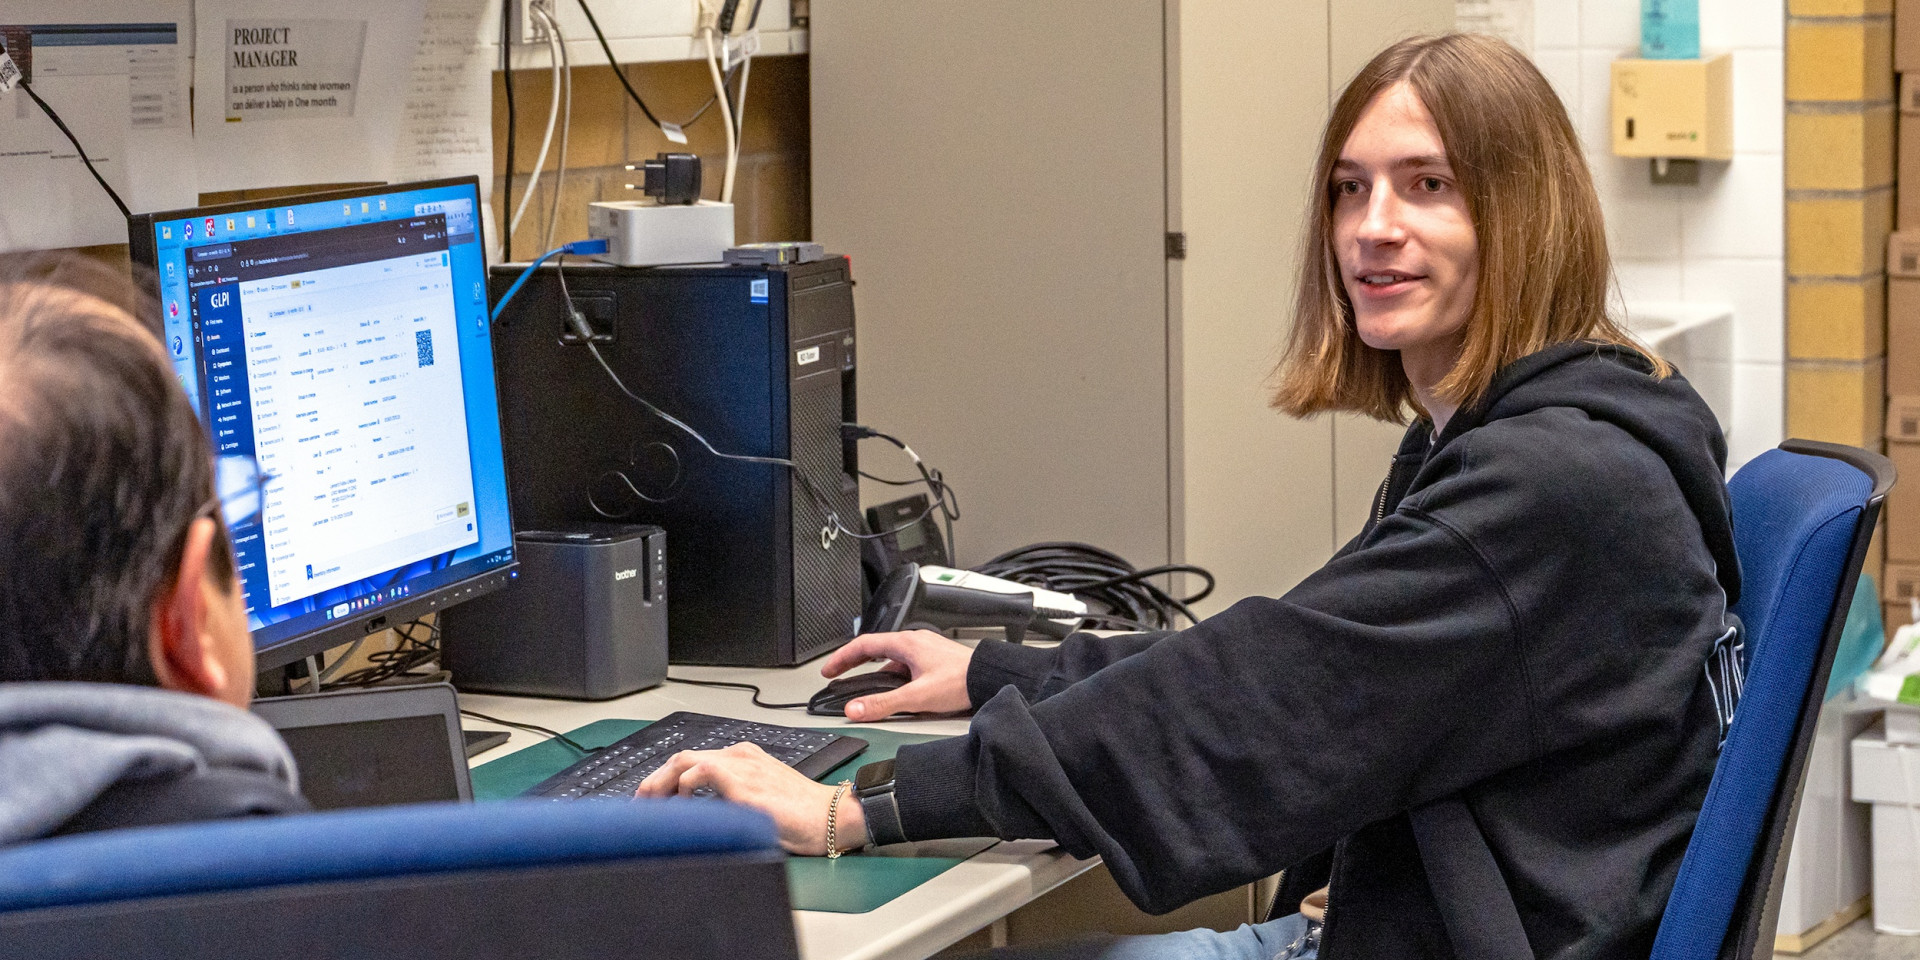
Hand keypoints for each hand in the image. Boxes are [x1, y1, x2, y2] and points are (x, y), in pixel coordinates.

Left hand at [634, 742, 867, 855]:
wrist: (833, 817)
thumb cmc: (804, 815)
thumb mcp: (760, 802)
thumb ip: (731, 799)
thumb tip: (697, 815)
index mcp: (744, 759)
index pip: (694, 761)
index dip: (666, 779)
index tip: (652, 800)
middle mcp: (740, 757)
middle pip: (683, 756)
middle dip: (654, 780)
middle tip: (639, 804)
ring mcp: (742, 767)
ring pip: (685, 761)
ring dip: (660, 783)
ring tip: (649, 805)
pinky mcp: (744, 785)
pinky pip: (700, 775)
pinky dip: (681, 787)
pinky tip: (679, 805)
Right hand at [820, 630, 974, 720]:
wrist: (990, 678)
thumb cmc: (961, 681)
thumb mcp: (916, 696)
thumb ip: (883, 704)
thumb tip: (855, 709)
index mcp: (906, 643)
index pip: (863, 645)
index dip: (841, 657)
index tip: (828, 670)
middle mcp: (914, 642)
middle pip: (874, 649)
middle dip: (853, 662)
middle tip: (838, 674)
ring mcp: (925, 650)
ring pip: (891, 659)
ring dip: (875, 672)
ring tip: (865, 689)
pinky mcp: (934, 660)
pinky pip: (905, 665)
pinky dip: (893, 676)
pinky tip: (896, 693)